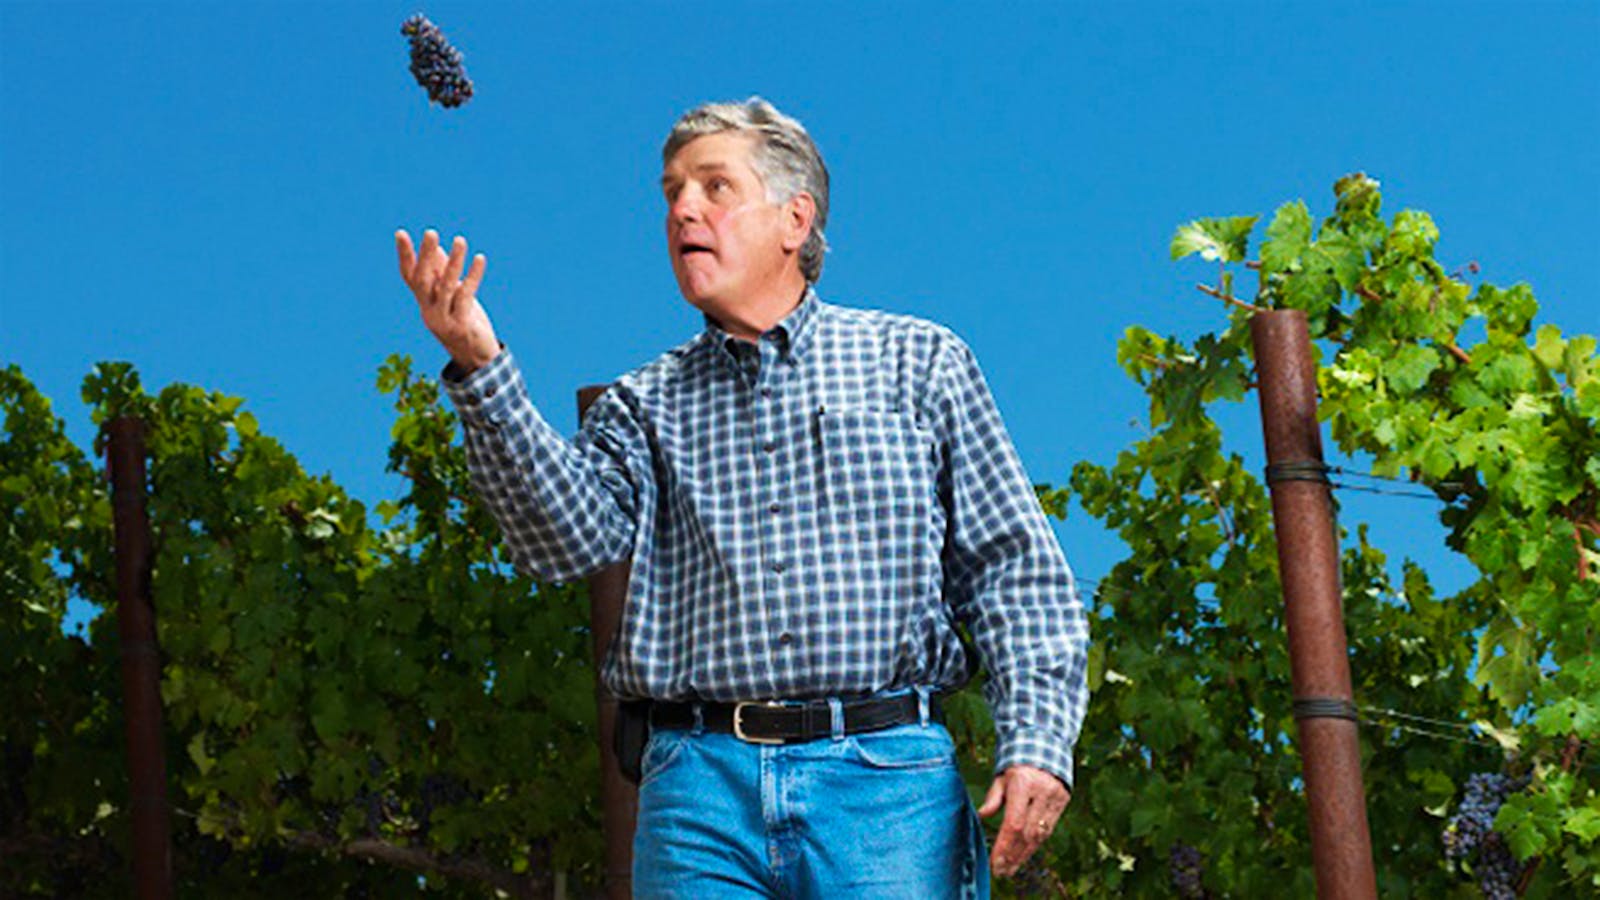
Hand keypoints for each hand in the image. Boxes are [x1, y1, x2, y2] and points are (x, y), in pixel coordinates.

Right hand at [396, 228, 498, 373]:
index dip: (405, 256)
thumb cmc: (462, 321)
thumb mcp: (451, 297)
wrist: (475, 357)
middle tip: (430, 232)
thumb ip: (443, 275)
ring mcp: (444, 319)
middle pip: (423, 280)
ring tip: (460, 240)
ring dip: (454, 262)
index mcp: (424, 302)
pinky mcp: (461, 325)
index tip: (400, 233)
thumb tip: (439, 248)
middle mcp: (429, 310)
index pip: (409, 276)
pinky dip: (473, 276)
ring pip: (446, 287)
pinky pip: (467, 296)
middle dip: (426, 255)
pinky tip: (479, 259)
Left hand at [978, 764, 1070, 877]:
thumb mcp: (1001, 776)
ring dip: (1024, 855)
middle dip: (1013, 855)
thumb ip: (993, 797)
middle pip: (1027, 833)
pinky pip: (1048, 830)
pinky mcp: (1062, 803)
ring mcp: (1054, 798)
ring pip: (1039, 835)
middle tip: (1001, 871)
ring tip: (1010, 868)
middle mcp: (1041, 793)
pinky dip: (1035, 845)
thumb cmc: (1017, 764)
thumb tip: (982, 816)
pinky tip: (1023, 855)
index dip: (1004, 846)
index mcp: (1023, 784)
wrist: (1046, 746)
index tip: (995, 862)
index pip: (1014, 823)